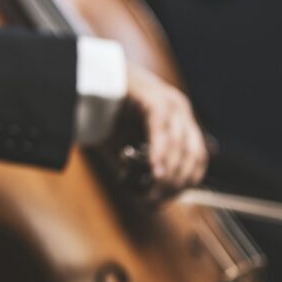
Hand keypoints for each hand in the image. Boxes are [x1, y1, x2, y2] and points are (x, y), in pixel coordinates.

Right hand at [109, 65, 208, 200]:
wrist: (84, 80)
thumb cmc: (102, 115)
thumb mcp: (125, 146)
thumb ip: (139, 168)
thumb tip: (151, 202)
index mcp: (179, 120)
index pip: (198, 159)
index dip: (184, 183)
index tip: (162, 198)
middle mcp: (180, 109)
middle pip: (193, 156)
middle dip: (175, 184)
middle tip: (153, 200)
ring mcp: (169, 101)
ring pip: (181, 147)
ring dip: (168, 175)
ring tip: (149, 192)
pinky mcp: (153, 97)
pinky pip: (162, 131)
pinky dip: (160, 154)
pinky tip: (154, 171)